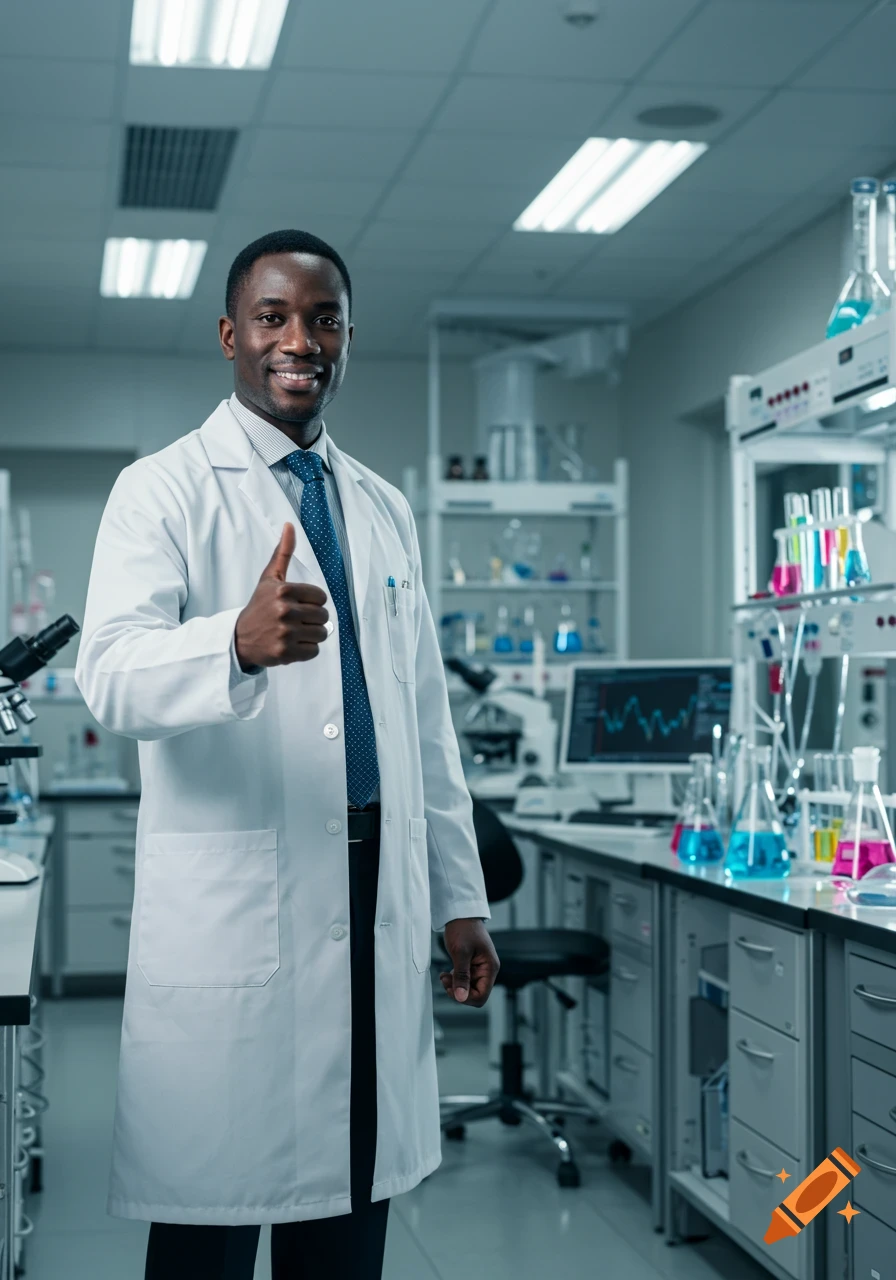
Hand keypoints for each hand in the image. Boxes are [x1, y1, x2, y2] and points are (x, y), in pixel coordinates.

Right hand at [235, 523, 329, 668]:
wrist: (239, 638)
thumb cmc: (259, 607)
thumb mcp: (269, 579)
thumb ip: (283, 553)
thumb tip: (289, 525)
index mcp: (283, 591)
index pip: (321, 597)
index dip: (313, 602)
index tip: (299, 605)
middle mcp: (284, 611)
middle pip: (323, 617)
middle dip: (313, 620)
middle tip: (296, 621)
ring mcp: (285, 633)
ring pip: (321, 634)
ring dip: (311, 635)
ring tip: (295, 633)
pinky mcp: (285, 653)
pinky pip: (314, 651)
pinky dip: (306, 650)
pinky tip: (292, 644)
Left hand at [440, 919, 498, 1006]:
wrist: (460, 914)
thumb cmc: (463, 929)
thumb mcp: (460, 953)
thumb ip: (461, 976)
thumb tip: (461, 998)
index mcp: (490, 967)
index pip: (482, 995)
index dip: (466, 997)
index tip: (451, 988)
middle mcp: (487, 970)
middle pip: (475, 994)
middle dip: (458, 991)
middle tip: (445, 980)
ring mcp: (479, 968)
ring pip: (468, 988)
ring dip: (455, 985)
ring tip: (444, 976)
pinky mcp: (471, 966)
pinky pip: (464, 980)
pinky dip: (454, 979)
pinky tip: (446, 973)